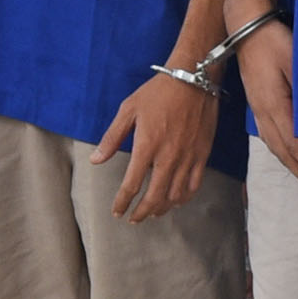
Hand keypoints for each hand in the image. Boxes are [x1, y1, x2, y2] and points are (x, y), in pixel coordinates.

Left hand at [93, 74, 213, 222]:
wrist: (193, 79)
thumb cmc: (158, 92)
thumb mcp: (129, 110)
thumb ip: (112, 137)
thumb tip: (95, 160)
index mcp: (146, 146)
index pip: (131, 184)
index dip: (122, 202)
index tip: (117, 211)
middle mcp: (167, 157)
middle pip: (154, 197)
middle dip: (141, 212)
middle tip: (133, 219)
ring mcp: (187, 158)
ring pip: (174, 195)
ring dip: (161, 208)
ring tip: (152, 213)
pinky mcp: (202, 155)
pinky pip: (193, 185)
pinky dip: (183, 198)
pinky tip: (176, 201)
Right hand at [234, 18, 297, 195]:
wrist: (246, 28)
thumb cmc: (272, 41)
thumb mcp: (295, 62)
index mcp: (273, 107)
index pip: (295, 146)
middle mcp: (263, 114)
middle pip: (284, 154)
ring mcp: (258, 111)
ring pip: (275, 148)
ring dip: (293, 166)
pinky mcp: (257, 105)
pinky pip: (270, 137)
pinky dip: (283, 153)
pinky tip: (290, 156)